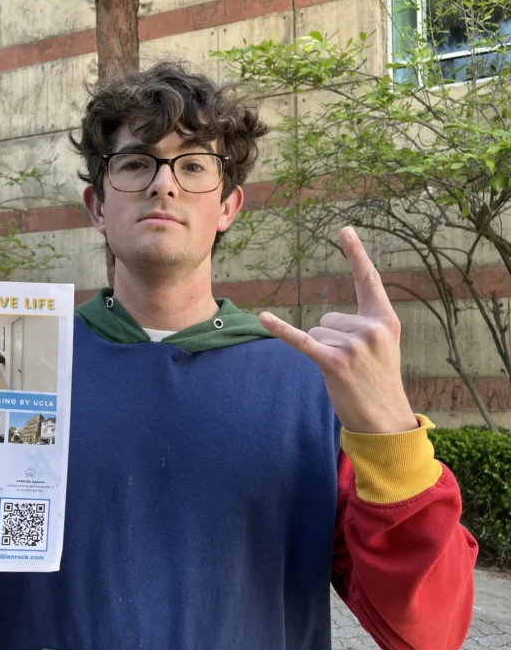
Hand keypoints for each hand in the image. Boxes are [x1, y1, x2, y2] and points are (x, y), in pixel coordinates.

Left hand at [258, 227, 418, 434]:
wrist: (384, 420)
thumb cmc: (379, 381)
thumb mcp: (383, 347)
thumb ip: (364, 325)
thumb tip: (324, 323)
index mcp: (386, 320)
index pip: (368, 280)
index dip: (356, 254)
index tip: (344, 229)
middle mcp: (371, 329)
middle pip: (327, 317)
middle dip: (332, 340)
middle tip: (353, 364)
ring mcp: (353, 346)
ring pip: (316, 332)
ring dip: (322, 351)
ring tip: (345, 371)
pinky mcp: (333, 363)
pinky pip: (301, 340)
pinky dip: (281, 330)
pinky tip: (263, 317)